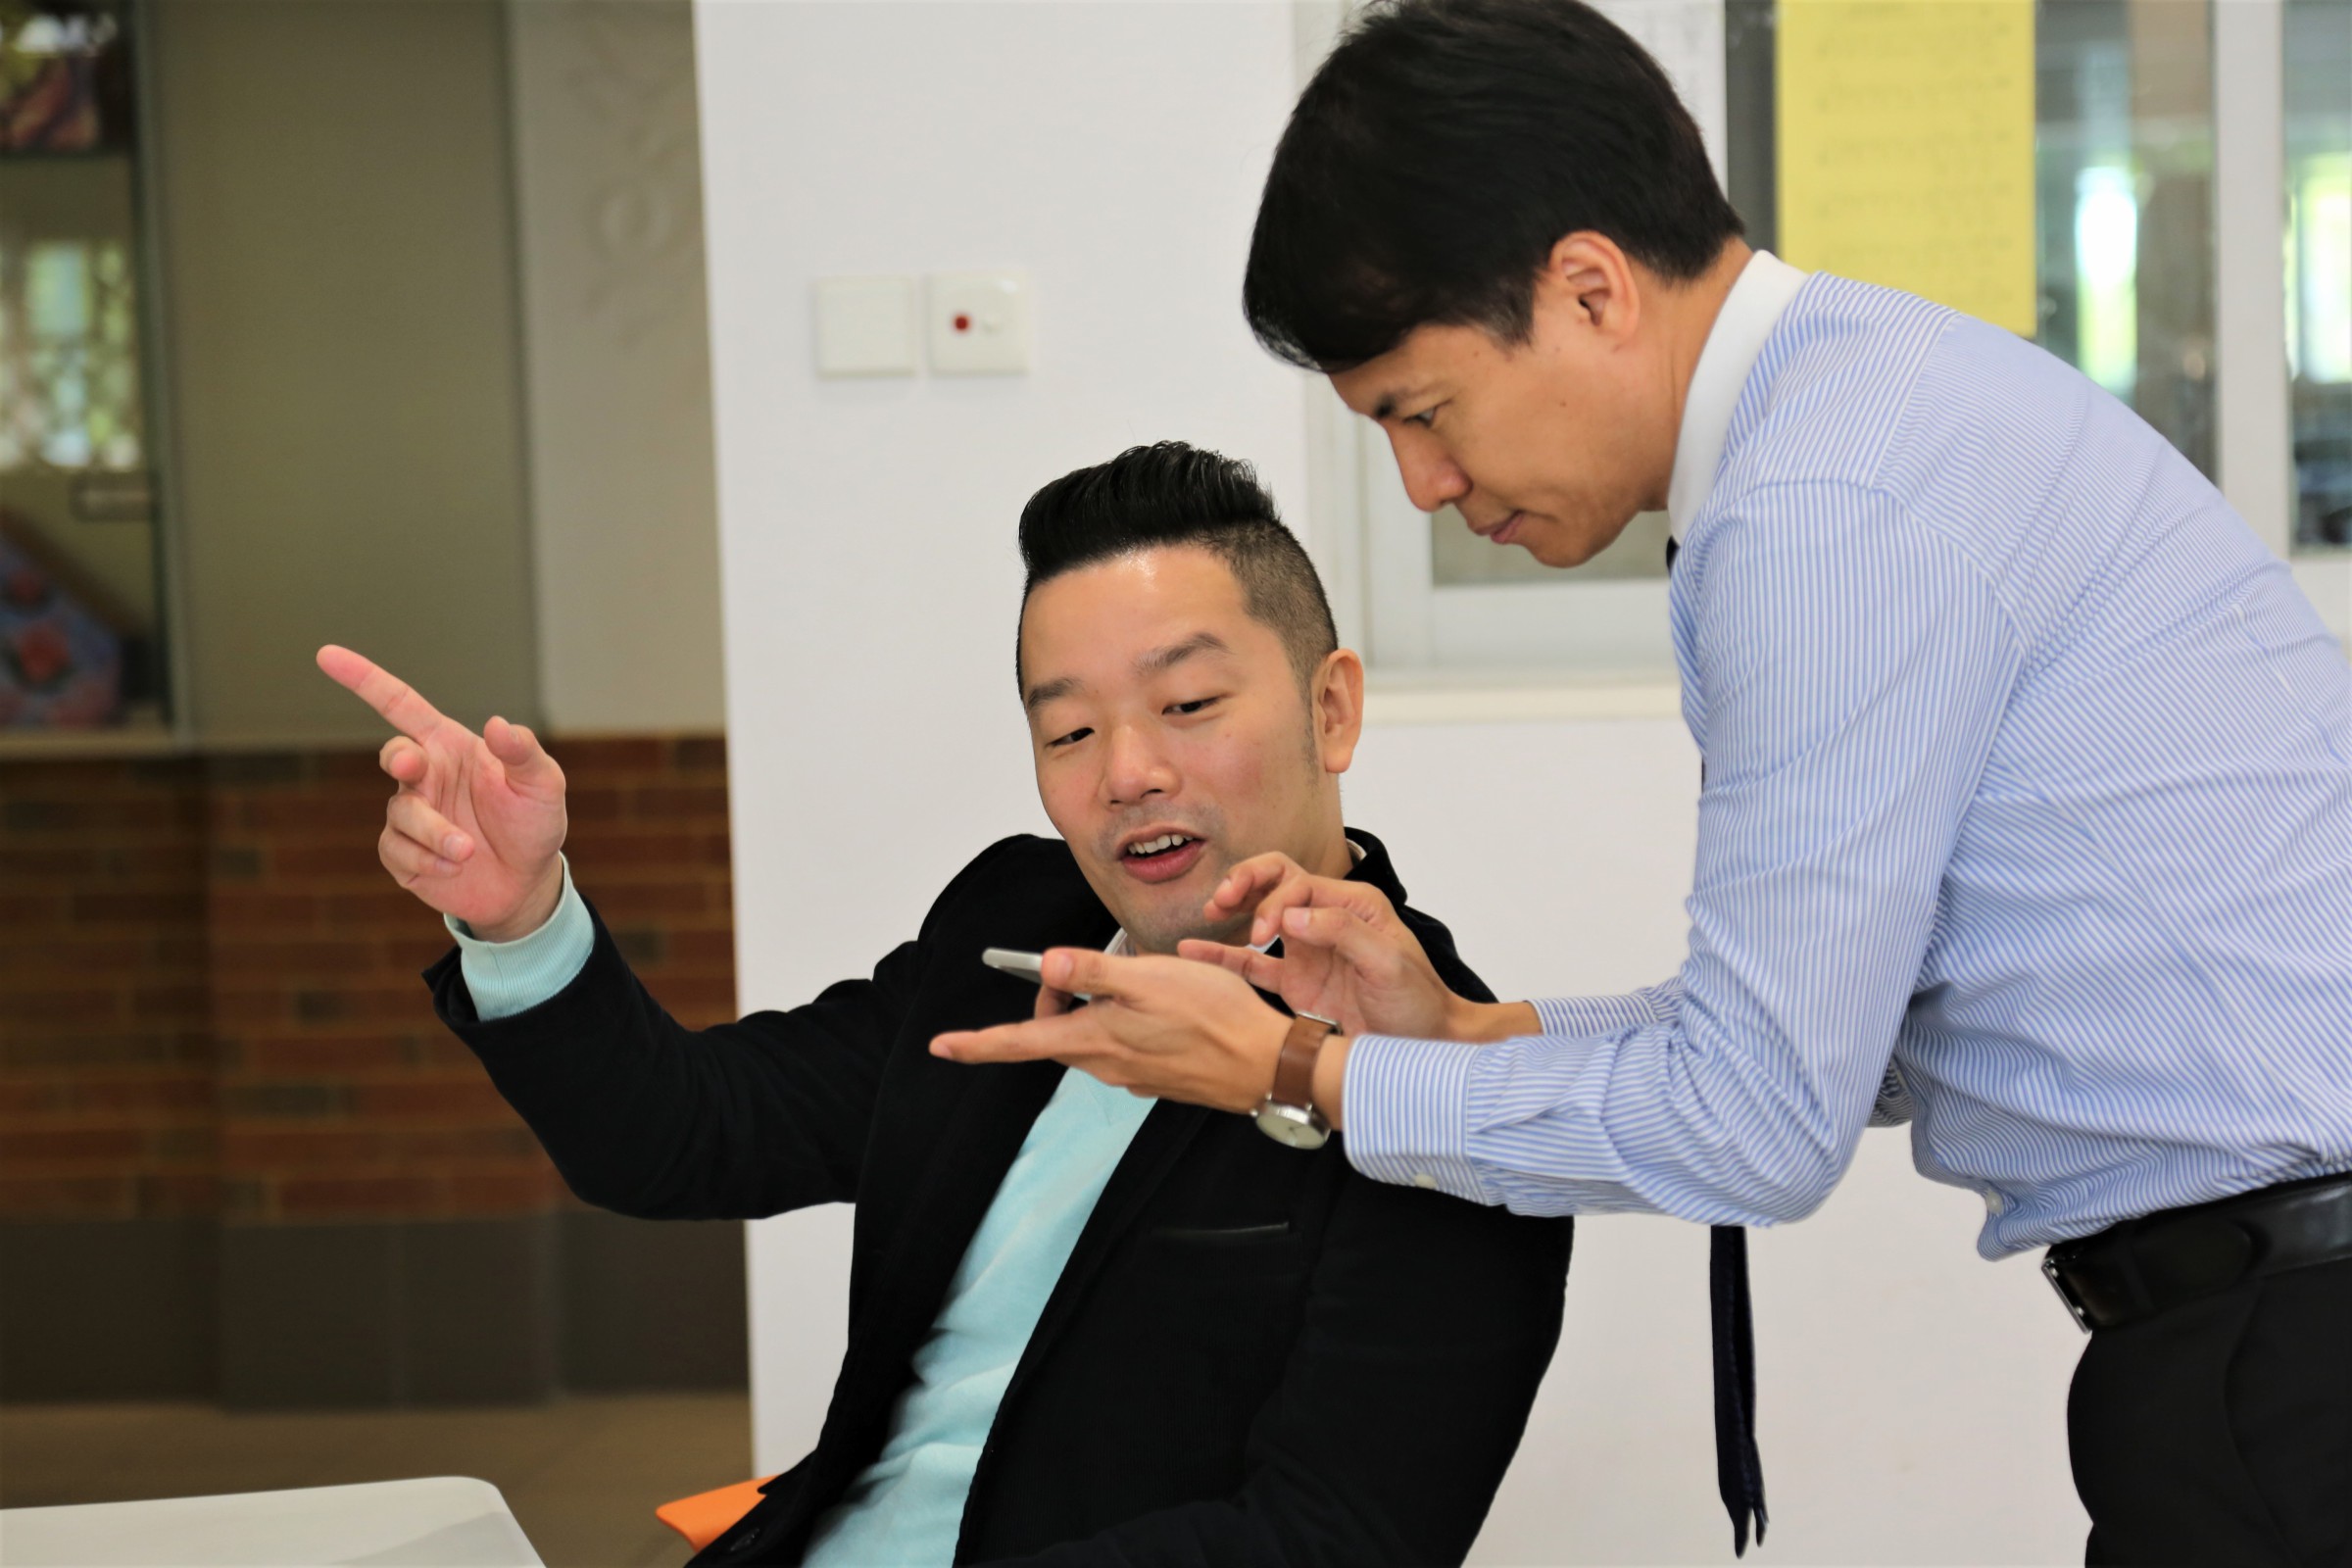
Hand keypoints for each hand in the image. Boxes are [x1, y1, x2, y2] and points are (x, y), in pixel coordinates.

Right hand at [316, 645, 567, 938]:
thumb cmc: (533, 823)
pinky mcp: (403, 854)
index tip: (326, 655)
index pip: (401, 705)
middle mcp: (425, 775)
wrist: (526, 883)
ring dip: (434, 831)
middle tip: (412, 766)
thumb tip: (498, 724)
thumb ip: (523, 753)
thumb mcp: (542, 784)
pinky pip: (398, 851)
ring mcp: (411, 814)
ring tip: (468, 849)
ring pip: (402, 812)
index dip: (364, 679)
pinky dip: (427, 859)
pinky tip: (455, 866)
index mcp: (449, 746)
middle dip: (399, 758)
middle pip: (394, 754)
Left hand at [930, 948, 1292, 1114]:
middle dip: (1048, 1005)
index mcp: (1094, 1039)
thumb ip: (1093, 972)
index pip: (1017, 1044)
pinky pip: (1122, 1049)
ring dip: (1087, 1013)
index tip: (941, 1046)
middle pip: (1053, 1036)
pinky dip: (1122, 1025)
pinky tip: (1157, 1009)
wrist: (1266, 1065)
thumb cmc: (1213, 1017)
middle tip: (1069, 971)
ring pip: (1088, 1041)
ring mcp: (1132, 1075)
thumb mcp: (1150, 979)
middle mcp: (1106, 1064)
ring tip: (1124, 982)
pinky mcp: (1158, 1078)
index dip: (975, 1044)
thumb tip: (1045, 965)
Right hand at [1178, 852, 1487, 1039]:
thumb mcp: (1388, 962)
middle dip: (1246, 883)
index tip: (1265, 935)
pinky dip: (1223, 957)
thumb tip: (1290, 916)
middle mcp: (1325, 920)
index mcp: (1351, 905)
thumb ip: (1342, 932)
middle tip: (1222, 902)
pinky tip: (1194, 951)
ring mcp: (1307, 951)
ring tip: (1211, 913)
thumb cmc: (1417, 1001)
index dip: (1274, 903)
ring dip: (1235, 908)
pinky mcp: (1295, 983)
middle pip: (1276, 882)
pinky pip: (1252, 965)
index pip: (1298, 884)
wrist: (1424, 1045)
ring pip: (1260, 915)